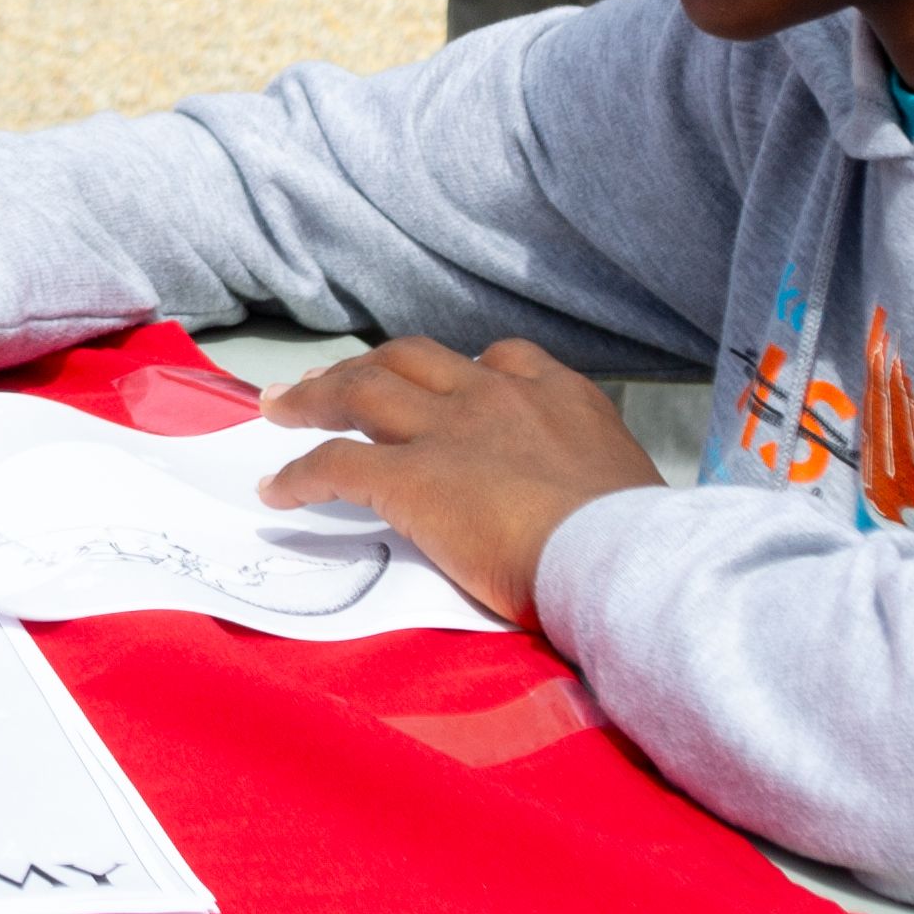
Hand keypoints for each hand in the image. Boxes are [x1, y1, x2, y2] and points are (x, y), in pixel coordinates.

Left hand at [255, 336, 661, 623]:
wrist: (616, 554)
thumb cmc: (635, 538)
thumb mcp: (623, 485)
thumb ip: (588, 480)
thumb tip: (586, 512)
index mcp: (556, 395)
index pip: (497, 360)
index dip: (455, 369)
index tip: (435, 381)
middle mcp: (495, 395)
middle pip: (412, 359)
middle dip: (367, 365)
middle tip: (329, 377)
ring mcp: (448, 430)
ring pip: (362, 391)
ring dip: (315, 396)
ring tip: (279, 406)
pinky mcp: (410, 477)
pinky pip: (336, 466)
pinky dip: (299, 476)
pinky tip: (278, 492)